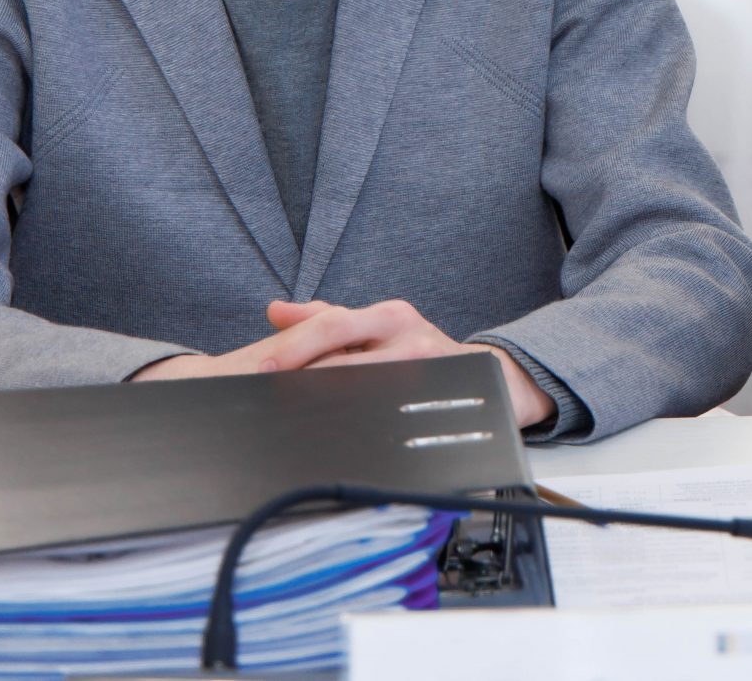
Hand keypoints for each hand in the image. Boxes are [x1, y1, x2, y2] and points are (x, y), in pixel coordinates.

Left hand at [128, 299, 557, 430]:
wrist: (500, 378)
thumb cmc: (427, 354)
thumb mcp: (382, 327)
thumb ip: (326, 320)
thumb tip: (274, 310)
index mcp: (388, 317)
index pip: (328, 327)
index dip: (287, 350)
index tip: (251, 371)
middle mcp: (408, 336)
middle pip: (341, 357)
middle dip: (295, 378)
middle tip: (257, 399)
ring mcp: (426, 369)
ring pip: (363, 388)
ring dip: (323, 407)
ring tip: (285, 423)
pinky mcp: (442, 400)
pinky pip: (393, 418)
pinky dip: (364, 427)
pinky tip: (340, 441)